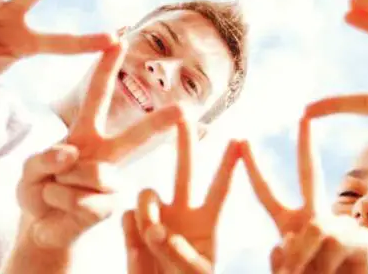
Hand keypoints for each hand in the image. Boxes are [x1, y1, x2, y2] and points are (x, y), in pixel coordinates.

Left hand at [16, 43, 183, 247]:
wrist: (39, 227)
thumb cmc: (39, 190)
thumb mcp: (30, 169)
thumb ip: (46, 158)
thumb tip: (73, 156)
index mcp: (86, 133)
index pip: (97, 96)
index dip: (106, 68)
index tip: (120, 38)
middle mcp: (105, 153)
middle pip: (134, 137)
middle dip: (158, 123)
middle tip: (183, 111)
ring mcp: (110, 181)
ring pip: (87, 172)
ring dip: (57, 184)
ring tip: (54, 192)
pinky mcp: (109, 207)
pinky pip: (81, 200)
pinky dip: (59, 203)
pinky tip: (60, 209)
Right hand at [122, 119, 242, 272]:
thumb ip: (179, 252)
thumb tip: (157, 229)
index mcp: (206, 224)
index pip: (220, 189)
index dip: (229, 165)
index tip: (239, 140)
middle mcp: (181, 215)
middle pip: (185, 170)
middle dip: (185, 142)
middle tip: (185, 115)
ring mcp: (156, 219)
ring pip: (148, 194)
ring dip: (149, 211)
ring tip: (152, 239)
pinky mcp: (132, 230)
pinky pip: (127, 216)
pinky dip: (131, 230)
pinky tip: (136, 247)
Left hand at [241, 117, 367, 272]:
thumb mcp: (291, 273)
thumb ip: (282, 258)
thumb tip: (286, 240)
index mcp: (293, 225)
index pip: (268, 195)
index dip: (254, 170)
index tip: (242, 141)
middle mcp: (318, 218)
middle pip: (310, 174)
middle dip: (306, 145)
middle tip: (304, 116)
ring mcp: (343, 226)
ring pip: (314, 229)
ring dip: (304, 263)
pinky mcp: (363, 239)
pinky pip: (331, 243)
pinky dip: (321, 266)